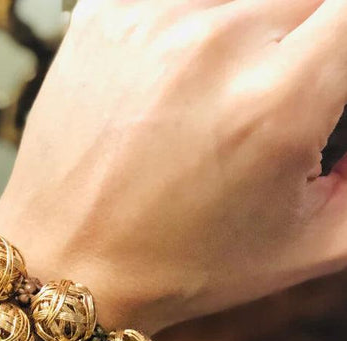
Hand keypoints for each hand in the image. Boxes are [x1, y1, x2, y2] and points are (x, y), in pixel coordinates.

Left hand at [0, 0, 346, 331]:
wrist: (69, 265)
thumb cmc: (183, 267)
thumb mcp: (308, 245)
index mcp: (278, 100)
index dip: (343, 48)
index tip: (329, 75)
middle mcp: (216, 42)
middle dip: (306, 46)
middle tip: (273, 101)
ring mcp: (154, 19)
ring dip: (251, 33)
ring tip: (221, 98)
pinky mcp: (105, 14)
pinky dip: (194, 27)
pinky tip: (179, 79)